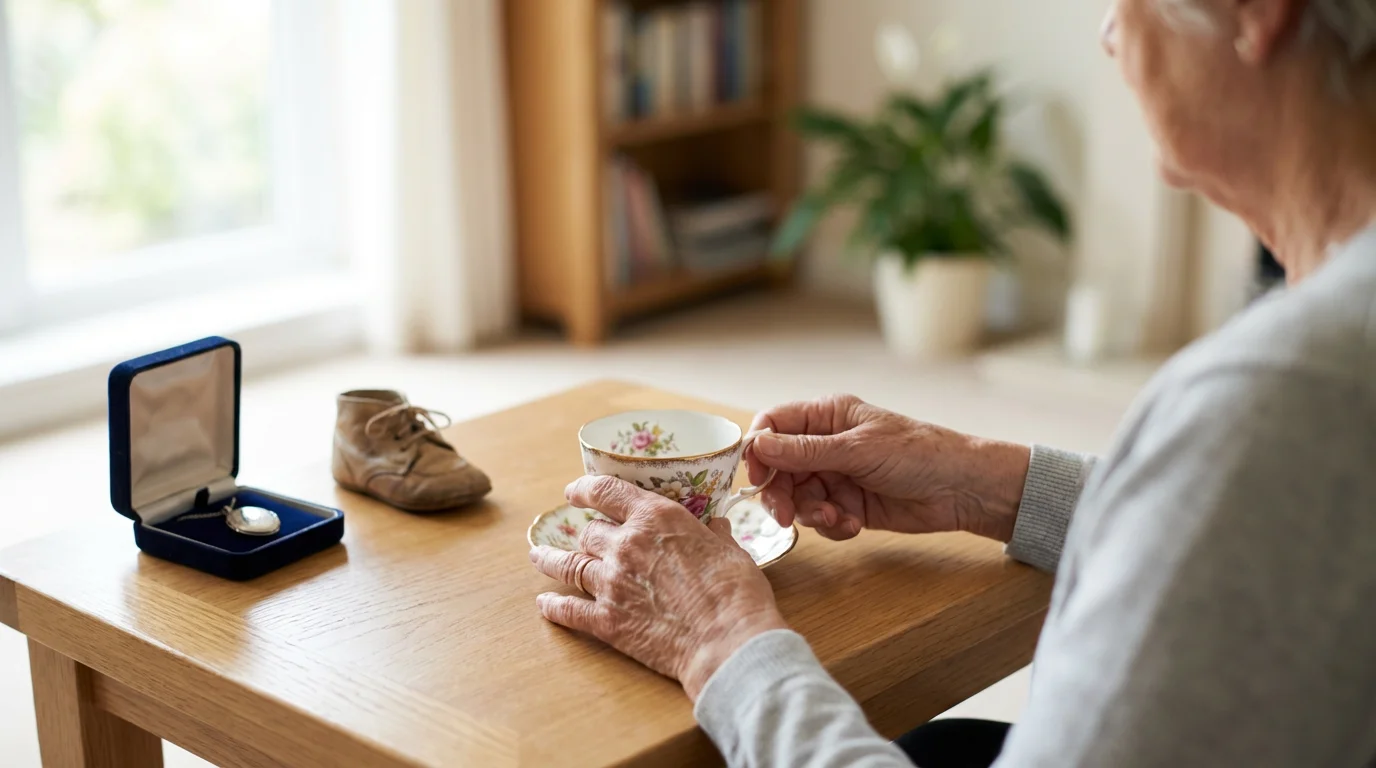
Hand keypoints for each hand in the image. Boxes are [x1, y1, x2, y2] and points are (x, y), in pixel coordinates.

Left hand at [529, 475, 786, 700]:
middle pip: (589, 533)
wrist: (727, 642)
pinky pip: (568, 610)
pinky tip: (544, 603)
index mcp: (656, 519)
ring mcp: (611, 584)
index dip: (585, 487)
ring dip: (551, 560)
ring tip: (539, 557)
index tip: (575, 490)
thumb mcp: (730, 550)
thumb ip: (715, 534)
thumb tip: (716, 525)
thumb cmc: (736, 593)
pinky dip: (553, 606)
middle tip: (585, 538)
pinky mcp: (607, 621)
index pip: (607, 491)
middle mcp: (626, 545)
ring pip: (568, 564)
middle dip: (587, 534)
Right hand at [745, 394, 1030, 541]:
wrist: (962, 490)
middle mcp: (826, 444)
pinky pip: (821, 518)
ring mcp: (836, 475)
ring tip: (835, 518)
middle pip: (779, 467)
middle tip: (784, 515)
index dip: (759, 450)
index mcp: (827, 416)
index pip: (774, 425)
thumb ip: (804, 452)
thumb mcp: (857, 450)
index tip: (755, 477)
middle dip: (780, 492)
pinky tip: (852, 524)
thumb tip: (758, 445)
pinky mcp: (848, 504)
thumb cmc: (918, 454)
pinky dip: (831, 525)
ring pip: (797, 497)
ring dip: (810, 513)